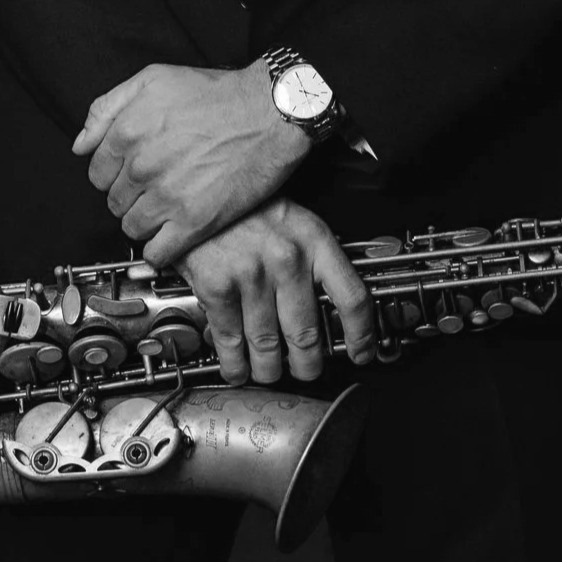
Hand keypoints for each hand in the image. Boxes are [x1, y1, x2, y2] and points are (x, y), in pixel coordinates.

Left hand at [72, 59, 306, 266]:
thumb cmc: (218, 93)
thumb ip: (108, 107)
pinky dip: (161, 249)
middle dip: (131, 196)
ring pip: (132, 228)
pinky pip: (158, 253)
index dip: (115, 173)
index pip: (97, 173)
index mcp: (127, 132)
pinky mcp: (194, 222)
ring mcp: (167, 197)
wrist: (270, 112)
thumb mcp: (154, 79)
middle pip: (114, 202)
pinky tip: (175, 234)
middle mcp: (141, 167)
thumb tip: (81, 143)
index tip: (134, 172)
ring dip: (146, 221)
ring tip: (169, 208)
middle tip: (157, 186)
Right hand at [179, 201, 376, 384]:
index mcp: (314, 240)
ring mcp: (252, 275)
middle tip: (306, 371)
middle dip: (308, 365)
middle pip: (308, 334)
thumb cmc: (248, 207)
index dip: (361, 335)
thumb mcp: (294, 219)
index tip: (362, 352)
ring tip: (269, 372)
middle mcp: (287, 259)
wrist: (199, 188)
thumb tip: (332, 305)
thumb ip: (315, 258)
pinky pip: (231, 341)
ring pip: (269, 345)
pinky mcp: (218, 287)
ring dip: (269, 369)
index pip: (351, 298)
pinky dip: (235, 365)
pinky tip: (238, 369)